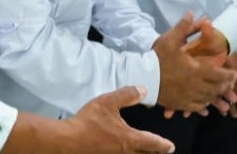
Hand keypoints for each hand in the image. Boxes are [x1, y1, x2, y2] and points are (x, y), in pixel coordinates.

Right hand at [51, 86, 175, 152]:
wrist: (67, 141)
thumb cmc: (88, 121)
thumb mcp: (108, 102)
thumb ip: (127, 95)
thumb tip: (144, 89)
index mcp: (129, 139)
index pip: (152, 143)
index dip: (163, 145)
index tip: (170, 147)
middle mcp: (124, 153)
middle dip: (154, 153)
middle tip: (160, 151)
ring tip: (144, 152)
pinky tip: (123, 151)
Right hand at [153, 13, 236, 117]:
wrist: (143, 77)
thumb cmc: (158, 58)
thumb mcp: (170, 39)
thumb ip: (184, 26)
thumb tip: (192, 12)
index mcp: (196, 71)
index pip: (220, 75)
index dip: (229, 75)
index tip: (234, 74)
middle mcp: (195, 86)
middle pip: (216, 89)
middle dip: (226, 86)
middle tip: (230, 83)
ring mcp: (188, 97)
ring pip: (208, 99)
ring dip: (217, 95)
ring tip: (220, 91)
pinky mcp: (180, 104)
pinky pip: (197, 107)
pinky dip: (204, 105)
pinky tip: (205, 101)